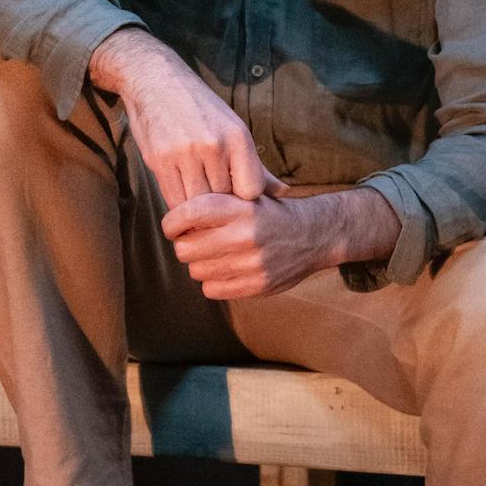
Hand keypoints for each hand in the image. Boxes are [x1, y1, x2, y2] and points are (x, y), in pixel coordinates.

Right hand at [90, 29, 286, 208]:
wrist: (155, 81)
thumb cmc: (200, 109)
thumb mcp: (233, 129)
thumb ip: (256, 165)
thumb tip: (284, 192)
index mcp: (238, 137)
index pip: (251, 190)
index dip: (244, 199)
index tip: (234, 196)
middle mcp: (214, 145)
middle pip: (224, 199)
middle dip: (220, 206)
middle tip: (214, 204)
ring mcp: (185, 153)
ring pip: (198, 203)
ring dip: (197, 208)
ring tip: (196, 201)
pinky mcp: (159, 160)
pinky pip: (173, 199)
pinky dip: (178, 204)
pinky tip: (180, 195)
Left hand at [162, 193, 328, 298]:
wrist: (314, 235)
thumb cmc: (270, 213)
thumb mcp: (246, 195)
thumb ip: (213, 204)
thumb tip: (173, 222)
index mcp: (239, 208)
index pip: (187, 215)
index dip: (172, 223)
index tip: (173, 227)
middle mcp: (244, 235)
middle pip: (184, 249)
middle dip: (185, 245)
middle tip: (196, 241)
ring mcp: (251, 263)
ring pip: (196, 271)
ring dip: (200, 264)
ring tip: (216, 255)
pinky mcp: (256, 285)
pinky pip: (211, 289)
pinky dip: (213, 282)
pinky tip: (226, 270)